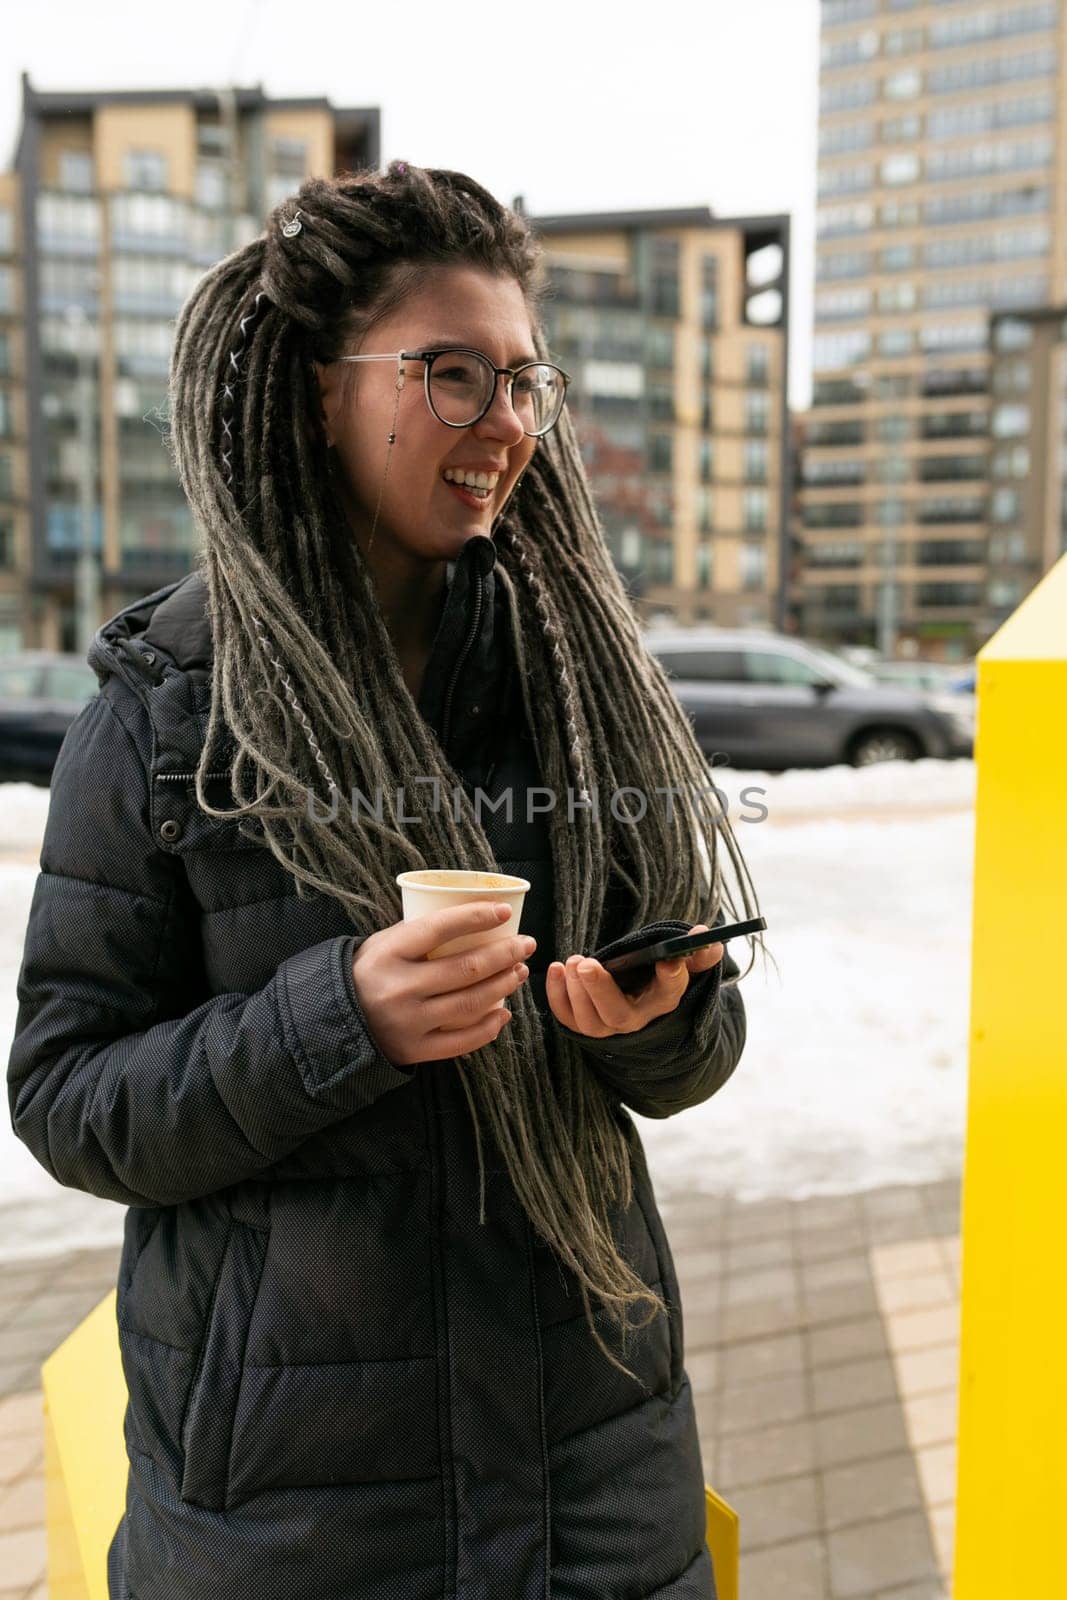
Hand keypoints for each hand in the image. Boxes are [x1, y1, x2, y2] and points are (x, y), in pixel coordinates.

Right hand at [351, 902, 535, 1065]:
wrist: (334, 1021)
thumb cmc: (367, 973)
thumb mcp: (381, 944)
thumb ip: (418, 933)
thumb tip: (471, 920)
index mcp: (390, 953)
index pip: (440, 928)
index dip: (476, 917)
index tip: (504, 912)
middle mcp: (400, 987)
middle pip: (466, 968)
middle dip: (505, 954)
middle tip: (526, 945)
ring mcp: (409, 1021)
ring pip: (470, 1003)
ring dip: (503, 986)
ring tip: (519, 973)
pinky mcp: (415, 1049)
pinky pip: (461, 1041)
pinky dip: (488, 1027)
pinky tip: (504, 1013)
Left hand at [546, 925, 723, 1039]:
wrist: (637, 998)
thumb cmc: (658, 975)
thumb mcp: (683, 963)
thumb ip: (696, 951)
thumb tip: (702, 934)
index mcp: (664, 998)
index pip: (670, 990)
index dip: (670, 977)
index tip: (667, 962)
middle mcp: (636, 1018)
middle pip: (618, 1015)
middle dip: (600, 990)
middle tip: (586, 963)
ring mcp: (608, 1025)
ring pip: (590, 1022)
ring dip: (576, 992)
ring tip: (573, 961)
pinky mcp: (584, 1024)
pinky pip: (567, 1018)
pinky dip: (557, 996)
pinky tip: (556, 969)